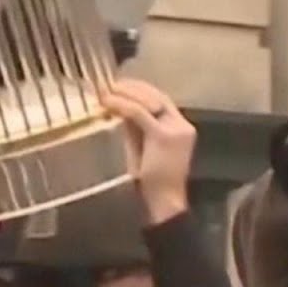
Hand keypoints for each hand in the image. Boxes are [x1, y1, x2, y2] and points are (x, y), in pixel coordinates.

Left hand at [104, 80, 196, 224]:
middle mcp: (181, 125)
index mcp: (180, 127)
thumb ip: (135, 126)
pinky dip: (121, 104)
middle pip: (156, 95)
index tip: (119, 84)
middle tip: (108, 84)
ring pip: (147, 100)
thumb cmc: (150, 179)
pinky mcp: (164, 135)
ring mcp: (175, 129)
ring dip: (124, 92)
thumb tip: (118, 106)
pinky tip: (107, 102)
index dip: (140, 89)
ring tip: (105, 91)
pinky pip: (139, 112)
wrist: (163, 202)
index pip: (161, 99)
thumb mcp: (142, 145)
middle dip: (131, 87)